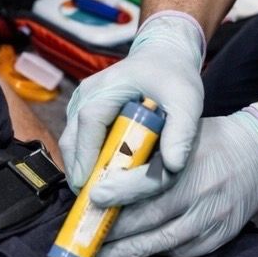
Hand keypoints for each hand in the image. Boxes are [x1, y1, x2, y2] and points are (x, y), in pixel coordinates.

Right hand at [60, 12, 204, 191]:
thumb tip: (174, 166)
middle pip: (71, 142)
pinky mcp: (85, 111)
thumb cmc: (174, 75)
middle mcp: (85, 97)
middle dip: (80, 173)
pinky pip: (80, 140)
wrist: (164, 53)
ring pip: (72, 144)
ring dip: (83, 169)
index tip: (91, 193)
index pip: (86, 131)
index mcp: (104, 91)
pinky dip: (88, 160)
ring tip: (100, 195)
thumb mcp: (186, 100)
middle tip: (95, 204)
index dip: (85, 163)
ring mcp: (81, 103)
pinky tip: (104, 177)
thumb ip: (182, 132)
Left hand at [95, 102, 257, 256]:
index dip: (119, 192)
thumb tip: (105, 169)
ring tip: (104, 254)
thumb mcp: (182, 131)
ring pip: (163, 241)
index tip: (93, 198)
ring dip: (130, 250)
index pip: (150, 181)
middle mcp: (202, 192)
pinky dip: (156, 252)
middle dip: (115, 230)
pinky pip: (182, 251)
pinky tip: (137, 251)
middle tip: (87, 234)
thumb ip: (151, 150)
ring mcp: (212, 217)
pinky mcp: (219, 236)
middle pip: (151, 218)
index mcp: (191, 160)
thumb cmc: (211, 140)